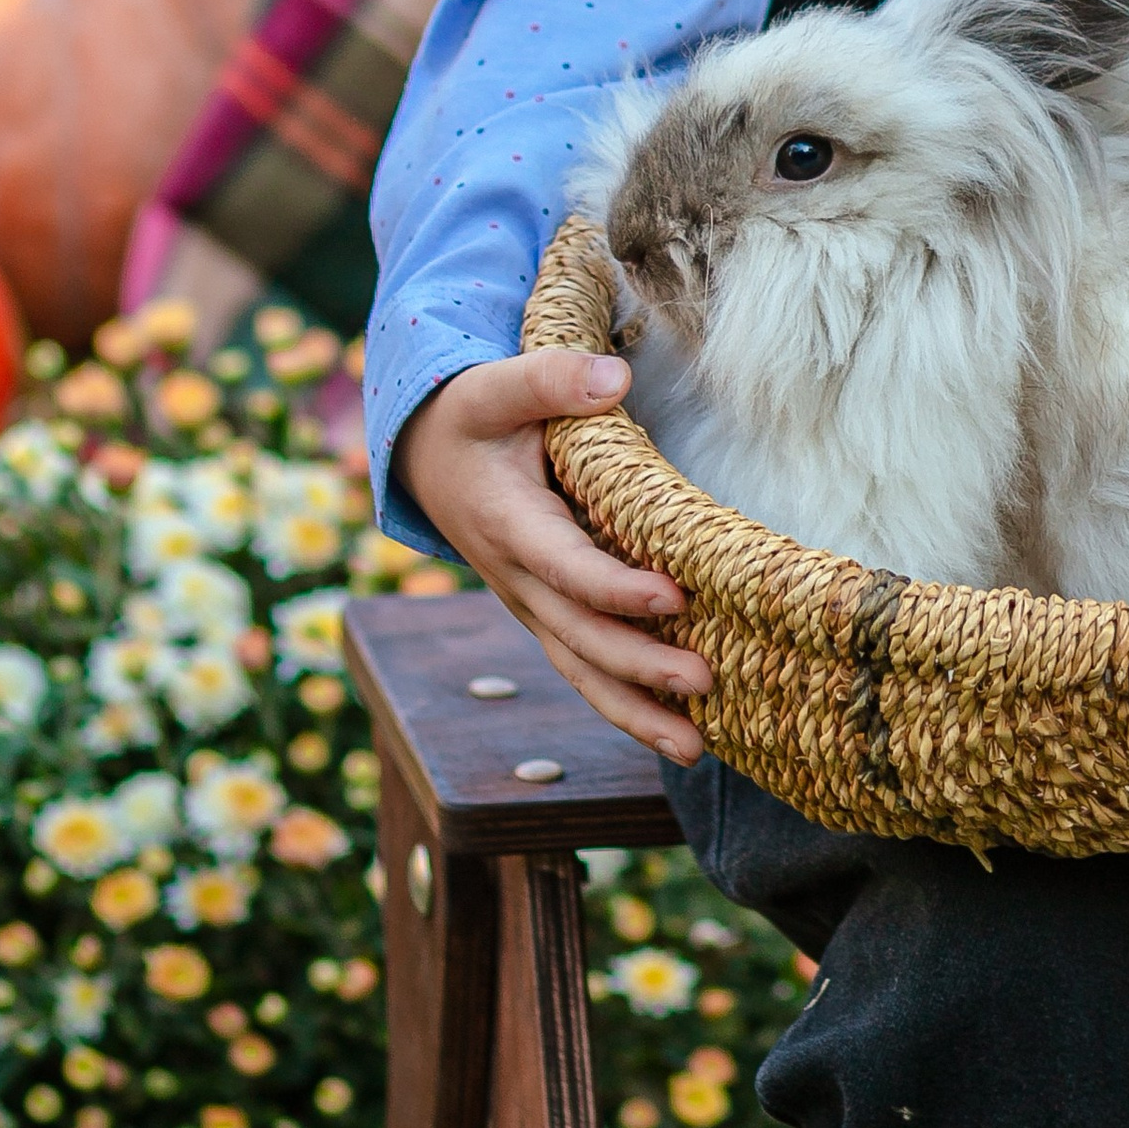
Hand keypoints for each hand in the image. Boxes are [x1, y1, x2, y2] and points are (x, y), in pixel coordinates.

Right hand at [393, 353, 712, 761]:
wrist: (424, 457)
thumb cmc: (470, 416)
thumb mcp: (496, 386)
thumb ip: (551, 379)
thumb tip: (614, 378)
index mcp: (509, 524)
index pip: (565, 567)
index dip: (615, 588)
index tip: (673, 598)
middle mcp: (517, 579)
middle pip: (579, 635)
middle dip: (639, 666)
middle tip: (704, 682)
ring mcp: (530, 605)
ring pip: (580, 668)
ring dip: (635, 711)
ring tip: (695, 749)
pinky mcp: (547, 614)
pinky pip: (584, 666)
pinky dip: (624, 705)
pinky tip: (677, 734)